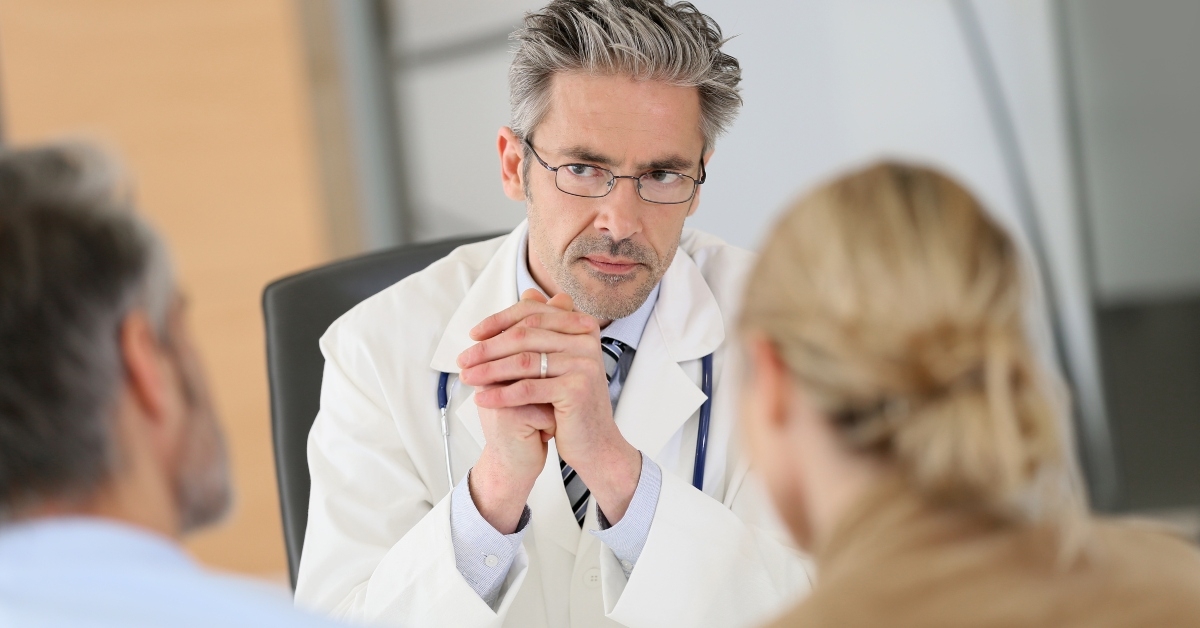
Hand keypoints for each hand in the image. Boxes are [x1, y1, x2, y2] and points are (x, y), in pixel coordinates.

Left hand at [458, 289, 641, 523]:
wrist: (595, 442)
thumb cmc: (571, 401)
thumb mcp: (559, 358)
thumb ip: (545, 328)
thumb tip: (529, 291)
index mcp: (582, 326)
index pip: (533, 313)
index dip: (499, 321)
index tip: (474, 334)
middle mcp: (586, 339)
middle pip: (525, 335)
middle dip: (488, 347)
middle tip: (463, 359)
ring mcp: (584, 363)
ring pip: (523, 361)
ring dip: (488, 370)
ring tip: (467, 378)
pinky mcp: (576, 389)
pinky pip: (528, 388)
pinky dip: (501, 394)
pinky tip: (482, 399)